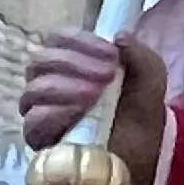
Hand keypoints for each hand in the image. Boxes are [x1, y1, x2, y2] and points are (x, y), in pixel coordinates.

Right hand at [16, 29, 168, 184]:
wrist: (145, 148)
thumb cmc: (138, 105)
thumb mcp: (149, 75)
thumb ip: (138, 53)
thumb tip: (119, 36)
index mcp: (70, 58)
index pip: (56, 38)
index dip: (80, 40)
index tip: (111, 54)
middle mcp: (48, 80)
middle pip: (40, 60)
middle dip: (74, 62)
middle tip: (106, 75)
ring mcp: (41, 110)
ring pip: (34, 89)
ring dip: (66, 86)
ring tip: (95, 95)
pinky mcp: (39, 139)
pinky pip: (34, 121)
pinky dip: (55, 113)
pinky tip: (79, 112)